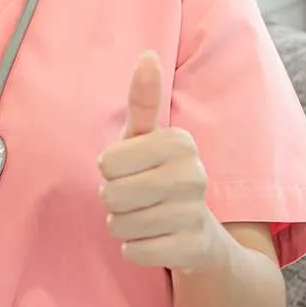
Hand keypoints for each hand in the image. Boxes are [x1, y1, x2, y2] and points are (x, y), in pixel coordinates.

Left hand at [97, 50, 224, 273]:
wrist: (199, 235)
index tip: (133, 171)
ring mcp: (196, 213)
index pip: (106, 163)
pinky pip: (133, 251)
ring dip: (123, 226)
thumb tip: (147, 55)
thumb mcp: (146, 138)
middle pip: (111, 195)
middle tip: (138, 199)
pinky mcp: (193, 248)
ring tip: (147, 219)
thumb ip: (143, 99)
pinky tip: (156, 241)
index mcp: (179, 142)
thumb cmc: (159, 176)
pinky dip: (135, 249)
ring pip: (120, 225)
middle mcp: (194, 173)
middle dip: (114, 201)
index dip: (110, 171)